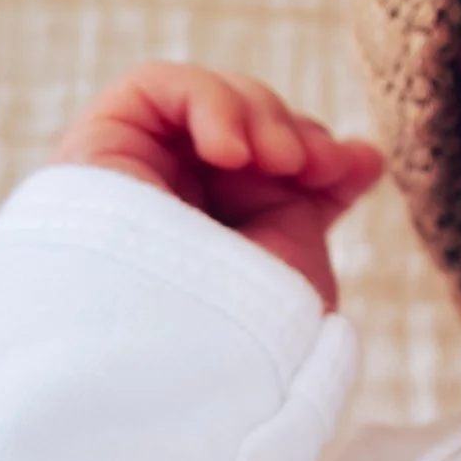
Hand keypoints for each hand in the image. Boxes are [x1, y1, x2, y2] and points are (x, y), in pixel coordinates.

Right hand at [52, 63, 384, 309]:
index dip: (321, 152)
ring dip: (261, 116)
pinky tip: (232, 150)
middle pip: (245, 128)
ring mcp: (132, 176)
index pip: (277, 166)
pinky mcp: (94, 149)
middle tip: (322, 165)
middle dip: (296, 133)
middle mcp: (170, 205)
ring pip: (207, 103)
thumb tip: (367, 153)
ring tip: (281, 161)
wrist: (164, 371)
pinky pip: (155, 88)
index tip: (358, 168)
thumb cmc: (237, 342)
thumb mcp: (295, 268)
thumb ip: (316, 204)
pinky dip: (209, 101)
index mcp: (218, 239)